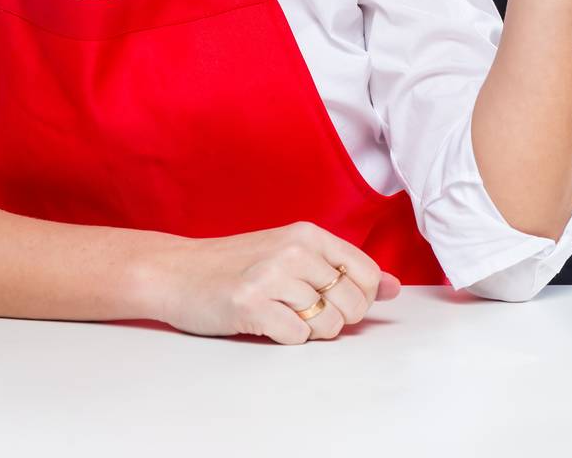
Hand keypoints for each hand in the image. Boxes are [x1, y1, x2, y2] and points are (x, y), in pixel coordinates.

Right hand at [145, 221, 400, 343]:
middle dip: (336, 319)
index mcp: (308, 233)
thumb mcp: (292, 254)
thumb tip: (393, 287)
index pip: (366, 273)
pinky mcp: (251, 305)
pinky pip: (297, 338)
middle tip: (303, 312)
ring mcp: (272, 276)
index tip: (335, 300)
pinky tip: (266, 323)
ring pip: (328, 324)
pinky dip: (287, 338)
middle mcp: (294, 250)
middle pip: (352, 303)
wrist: (177, 271)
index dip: (359, 298)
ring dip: (311, 332)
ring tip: (284, 316)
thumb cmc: (238, 265)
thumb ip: (343, 268)